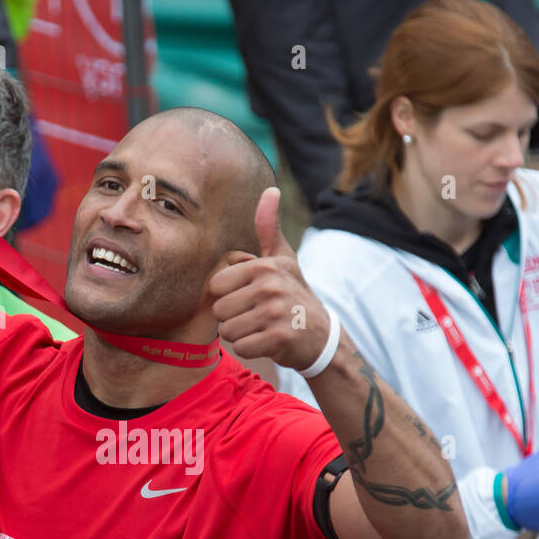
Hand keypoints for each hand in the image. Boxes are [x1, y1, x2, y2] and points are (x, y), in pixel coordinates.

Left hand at [208, 187, 334, 370]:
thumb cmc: (295, 293)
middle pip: (219, 311)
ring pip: (228, 331)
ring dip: (241, 334)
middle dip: (233, 318)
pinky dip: (252, 349)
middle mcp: (270, 287)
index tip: (250, 297)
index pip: (216, 286)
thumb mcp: (284, 259)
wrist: (322, 335)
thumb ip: (269, 227)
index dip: (228, 296)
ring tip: (262, 328)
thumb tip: (270, 189)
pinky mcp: (279, 339)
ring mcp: (276, 313)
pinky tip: (268, 342)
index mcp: (264, 267)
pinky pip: (242, 348)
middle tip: (257, 316)